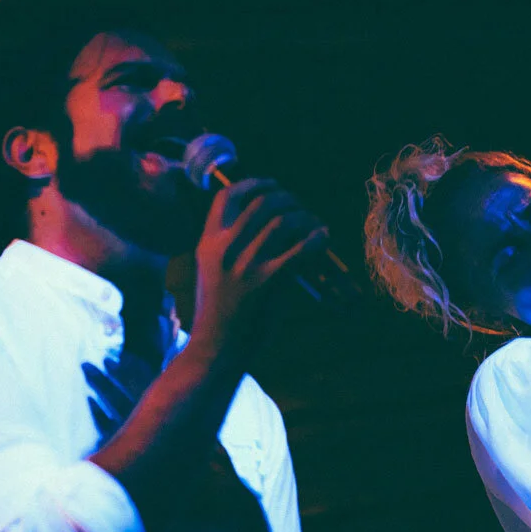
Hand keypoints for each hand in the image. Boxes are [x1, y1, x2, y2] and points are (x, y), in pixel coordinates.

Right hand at [191, 178, 326, 352]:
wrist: (216, 348)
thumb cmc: (218, 311)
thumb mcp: (211, 271)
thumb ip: (229, 244)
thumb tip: (267, 218)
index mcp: (207, 243)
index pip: (227, 197)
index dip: (253, 184)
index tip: (271, 184)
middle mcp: (224, 248)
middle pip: (261, 203)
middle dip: (286, 199)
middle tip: (299, 207)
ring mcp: (246, 265)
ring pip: (283, 221)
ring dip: (304, 217)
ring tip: (313, 224)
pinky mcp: (269, 281)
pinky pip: (301, 248)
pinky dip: (316, 237)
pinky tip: (323, 237)